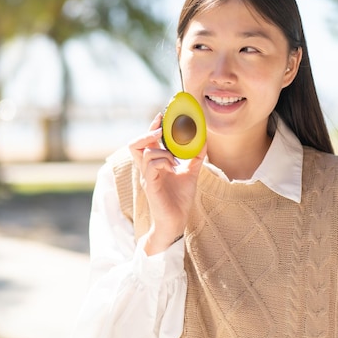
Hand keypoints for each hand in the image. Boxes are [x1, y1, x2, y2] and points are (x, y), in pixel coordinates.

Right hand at [128, 113, 205, 254]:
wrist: (176, 222)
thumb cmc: (179, 199)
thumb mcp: (190, 173)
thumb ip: (195, 157)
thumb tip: (203, 140)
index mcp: (154, 164)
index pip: (146, 142)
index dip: (151, 127)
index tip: (161, 116)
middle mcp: (147, 169)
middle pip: (134, 145)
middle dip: (147, 133)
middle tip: (160, 131)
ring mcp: (147, 177)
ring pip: (145, 153)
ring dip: (162, 151)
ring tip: (175, 160)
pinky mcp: (150, 186)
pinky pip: (151, 166)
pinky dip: (163, 162)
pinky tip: (174, 168)